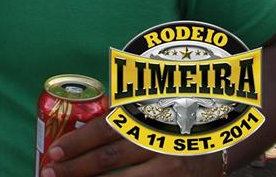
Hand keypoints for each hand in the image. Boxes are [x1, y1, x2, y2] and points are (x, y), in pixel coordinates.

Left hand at [41, 115, 222, 175]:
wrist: (225, 132)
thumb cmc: (174, 113)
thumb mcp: (148, 105)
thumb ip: (120, 116)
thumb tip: (78, 127)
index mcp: (146, 117)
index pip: (103, 130)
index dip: (77, 141)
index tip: (53, 151)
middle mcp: (156, 143)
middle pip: (108, 159)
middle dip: (75, 168)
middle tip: (50, 172)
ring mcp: (170, 169)